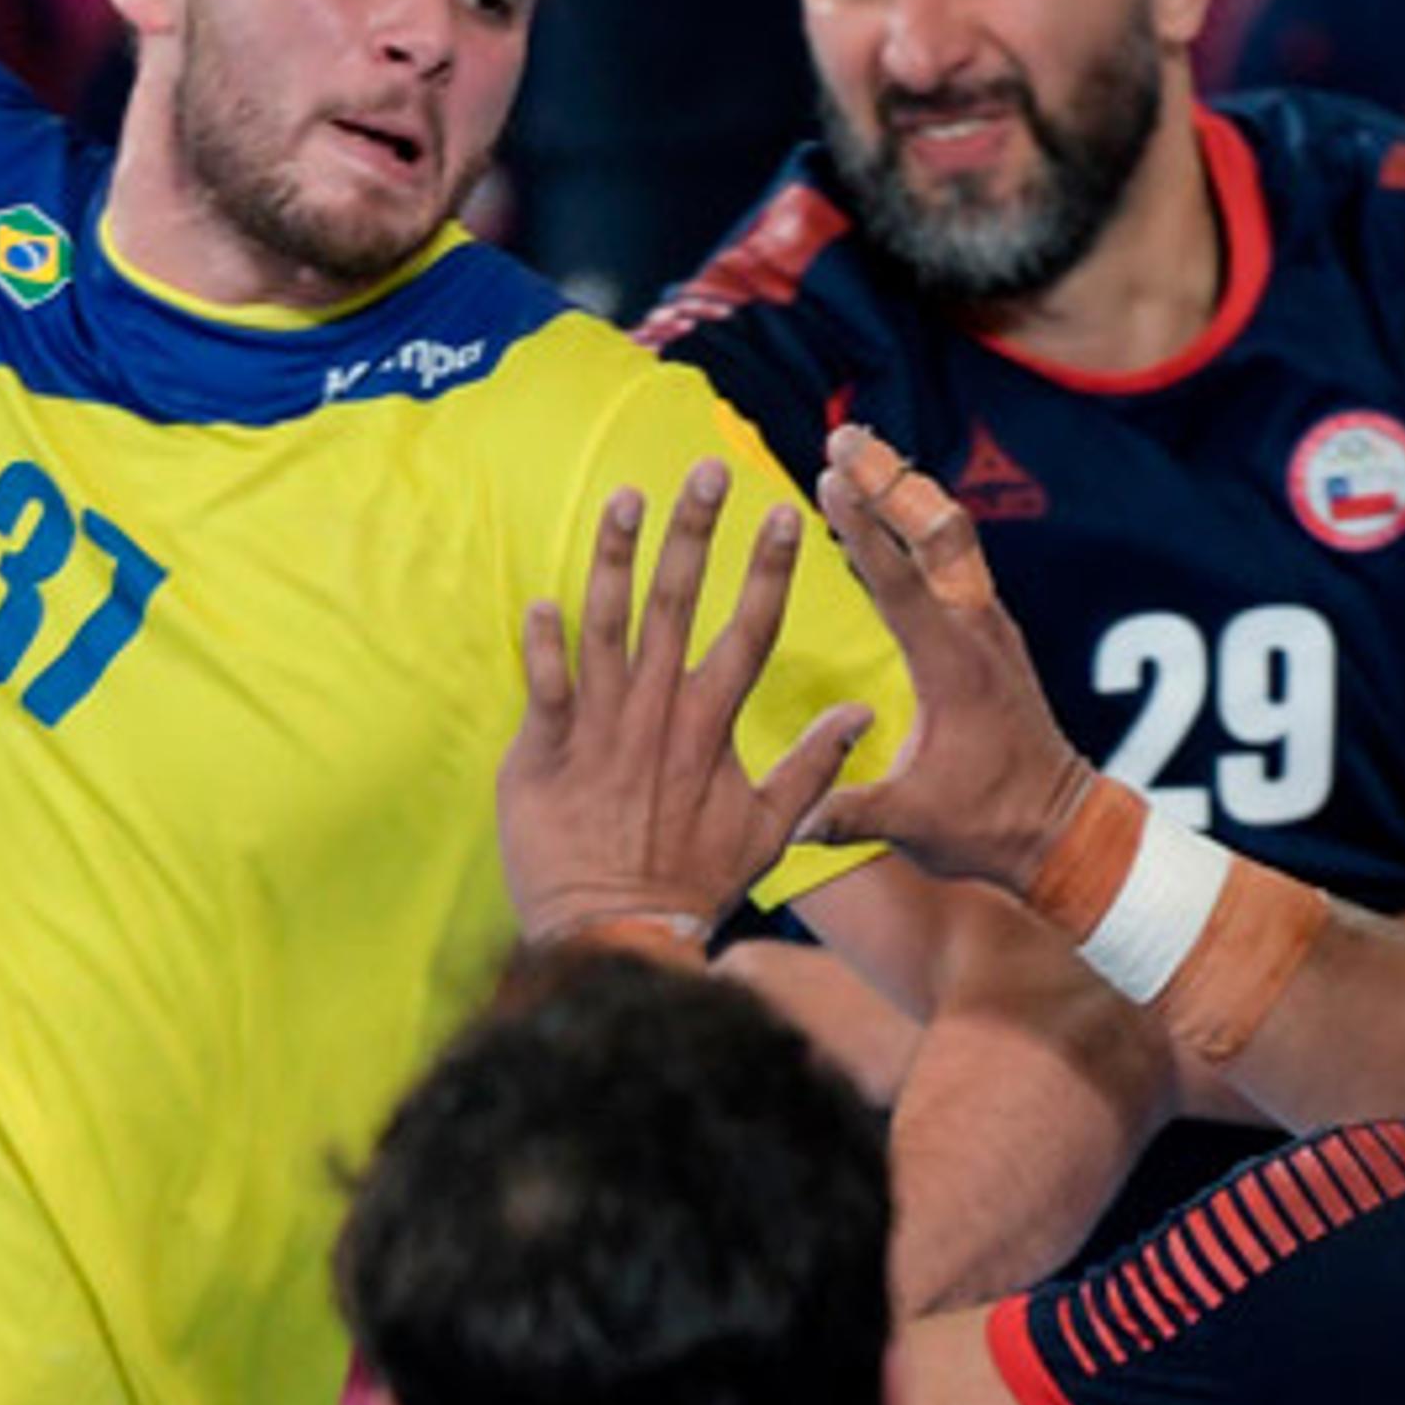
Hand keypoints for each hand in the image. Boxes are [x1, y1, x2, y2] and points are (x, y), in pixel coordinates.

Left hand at [498, 460, 872, 943]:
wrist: (619, 935)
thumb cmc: (693, 883)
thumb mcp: (770, 828)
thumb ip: (812, 764)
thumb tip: (864, 715)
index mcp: (713, 724)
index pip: (751, 629)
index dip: (770, 568)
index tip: (785, 511)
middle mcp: (658, 714)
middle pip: (678, 605)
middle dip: (694, 532)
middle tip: (706, 469)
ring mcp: (599, 730)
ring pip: (606, 626)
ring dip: (615, 559)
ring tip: (625, 500)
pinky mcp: (543, 754)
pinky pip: (543, 687)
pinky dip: (542, 645)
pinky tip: (540, 601)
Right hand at [802, 425, 1095, 884]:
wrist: (1061, 828)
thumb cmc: (987, 827)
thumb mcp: (914, 825)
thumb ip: (851, 815)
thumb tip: (791, 826)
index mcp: (953, 668)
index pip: (902, 583)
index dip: (865, 529)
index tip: (828, 478)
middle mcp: (978, 632)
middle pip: (939, 531)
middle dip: (889, 480)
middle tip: (842, 436)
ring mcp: (989, 627)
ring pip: (952, 535)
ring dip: (905, 490)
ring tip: (857, 448)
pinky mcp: (990, 633)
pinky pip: (956, 557)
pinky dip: (920, 520)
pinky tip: (887, 505)